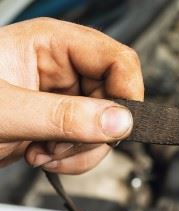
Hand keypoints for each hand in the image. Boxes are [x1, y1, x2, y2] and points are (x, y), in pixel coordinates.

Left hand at [0, 18, 143, 172]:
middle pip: (116, 98)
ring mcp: (62, 99)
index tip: (119, 124)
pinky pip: (90, 144)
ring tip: (45, 153)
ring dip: (82, 150)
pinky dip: (74, 159)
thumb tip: (119, 121)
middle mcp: (62, 69)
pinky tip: (44, 157)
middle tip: (66, 144)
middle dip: (96, 132)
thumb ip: (64, 117)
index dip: (127, 91)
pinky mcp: (59, 125)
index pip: (117, 59)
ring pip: (107, 127)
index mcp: (51, 44)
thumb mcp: (4, 111)